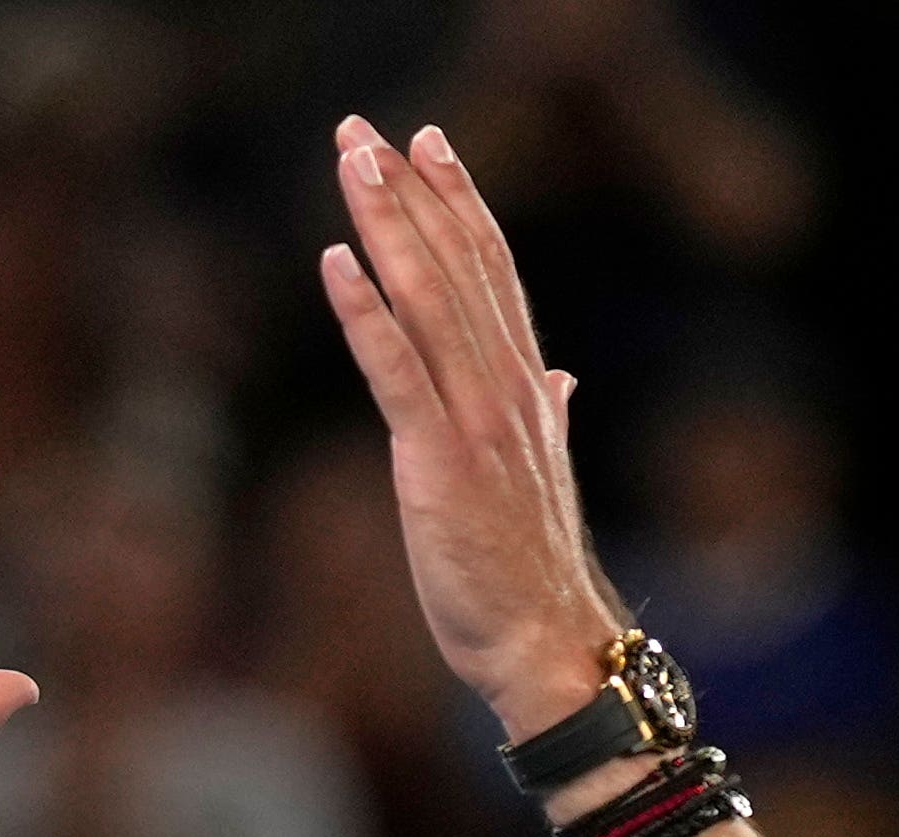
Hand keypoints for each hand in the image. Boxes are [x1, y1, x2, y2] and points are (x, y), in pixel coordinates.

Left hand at [319, 120, 625, 748]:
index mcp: (526, 388)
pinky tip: (338, 263)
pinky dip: (367, 314)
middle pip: (458, 265)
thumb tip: (560, 375)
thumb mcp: (540, 476)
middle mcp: (507, 388)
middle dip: (412, 192)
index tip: (431, 144)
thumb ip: (549, 412)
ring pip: (429, 300)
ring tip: (353, 164)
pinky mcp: (439, 463)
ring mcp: (476, 422)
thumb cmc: (532, 573)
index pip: (493, 272)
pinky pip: (398, 373)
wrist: (548, 643)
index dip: (461, 202)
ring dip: (388, 225)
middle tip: (367, 130)